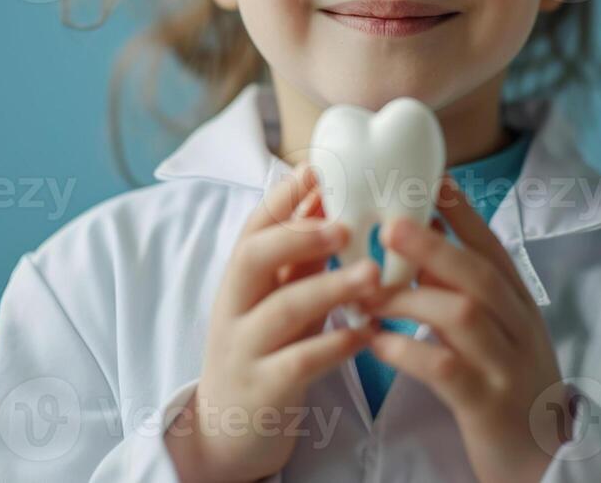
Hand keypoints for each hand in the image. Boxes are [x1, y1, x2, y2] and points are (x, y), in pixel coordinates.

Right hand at [166, 162, 382, 482]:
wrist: (227, 431)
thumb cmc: (264, 350)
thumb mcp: (276, 297)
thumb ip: (299, 256)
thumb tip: (329, 197)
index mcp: (240, 279)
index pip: (254, 226)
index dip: (283, 195)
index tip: (317, 168)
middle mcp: (234, 307)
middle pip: (252, 256)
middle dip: (299, 234)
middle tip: (346, 224)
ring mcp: (244, 349)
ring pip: (281, 309)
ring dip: (329, 287)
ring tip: (373, 275)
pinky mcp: (262, 390)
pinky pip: (297, 362)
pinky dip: (335, 345)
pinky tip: (367, 334)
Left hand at [361, 174, 572, 482]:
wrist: (543, 462)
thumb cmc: (507, 387)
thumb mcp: (496, 334)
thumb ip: (464, 293)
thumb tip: (423, 243)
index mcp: (520, 304)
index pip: (492, 247)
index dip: (463, 212)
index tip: (433, 178)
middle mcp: (520, 327)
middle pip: (479, 273)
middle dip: (433, 245)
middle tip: (388, 224)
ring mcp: (508, 366)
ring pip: (461, 315)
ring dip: (407, 297)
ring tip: (364, 291)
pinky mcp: (489, 405)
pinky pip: (444, 368)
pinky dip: (406, 349)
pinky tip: (375, 340)